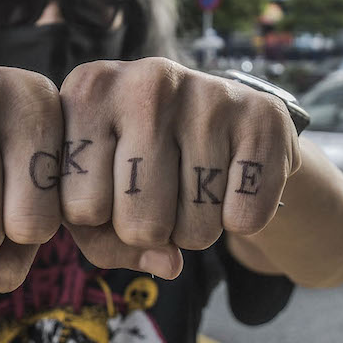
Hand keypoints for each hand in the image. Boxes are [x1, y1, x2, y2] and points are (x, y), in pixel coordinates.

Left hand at [57, 58, 301, 278]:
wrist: (220, 117)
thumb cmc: (137, 161)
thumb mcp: (97, 191)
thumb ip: (102, 242)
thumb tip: (167, 263)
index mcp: (88, 91)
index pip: (79, 209)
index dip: (97, 220)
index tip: (109, 187)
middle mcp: (145, 79)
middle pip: (138, 224)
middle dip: (150, 231)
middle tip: (159, 194)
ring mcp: (207, 92)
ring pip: (194, 230)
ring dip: (195, 229)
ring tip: (194, 184)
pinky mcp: (263, 115)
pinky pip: (244, 219)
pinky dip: (241, 220)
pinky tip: (232, 181)